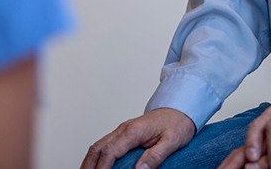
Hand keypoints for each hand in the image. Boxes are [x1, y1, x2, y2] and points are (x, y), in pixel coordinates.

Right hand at [80, 108, 195, 168]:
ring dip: (90, 161)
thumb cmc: (178, 123)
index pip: (110, 151)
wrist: (181, 108)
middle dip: (89, 165)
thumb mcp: (172, 141)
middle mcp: (125, 129)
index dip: (102, 168)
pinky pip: (106, 144)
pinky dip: (97, 155)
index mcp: (134, 131)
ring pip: (99, 145)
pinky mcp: (125, 133)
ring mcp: (123, 130)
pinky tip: (97, 165)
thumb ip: (155, 155)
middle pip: (98, 148)